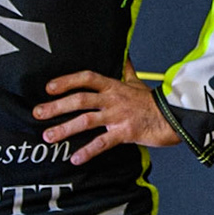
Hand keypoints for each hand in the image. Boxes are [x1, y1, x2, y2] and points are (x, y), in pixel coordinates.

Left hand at [34, 60, 179, 165]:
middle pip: (80, 99)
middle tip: (37, 113)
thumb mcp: (139, 83)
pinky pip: (103, 142)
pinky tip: (75, 158)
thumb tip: (124, 56)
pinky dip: (88, 151)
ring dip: (65, 128)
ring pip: (86, 120)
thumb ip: (127, 71)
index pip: (86, 78)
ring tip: (48, 136)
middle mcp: (113, 99)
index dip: (67, 81)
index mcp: (114, 86)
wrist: (176, 116)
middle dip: (56, 106)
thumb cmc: (155, 102)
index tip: (48, 88)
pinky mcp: (125, 132)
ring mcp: (118, 116)